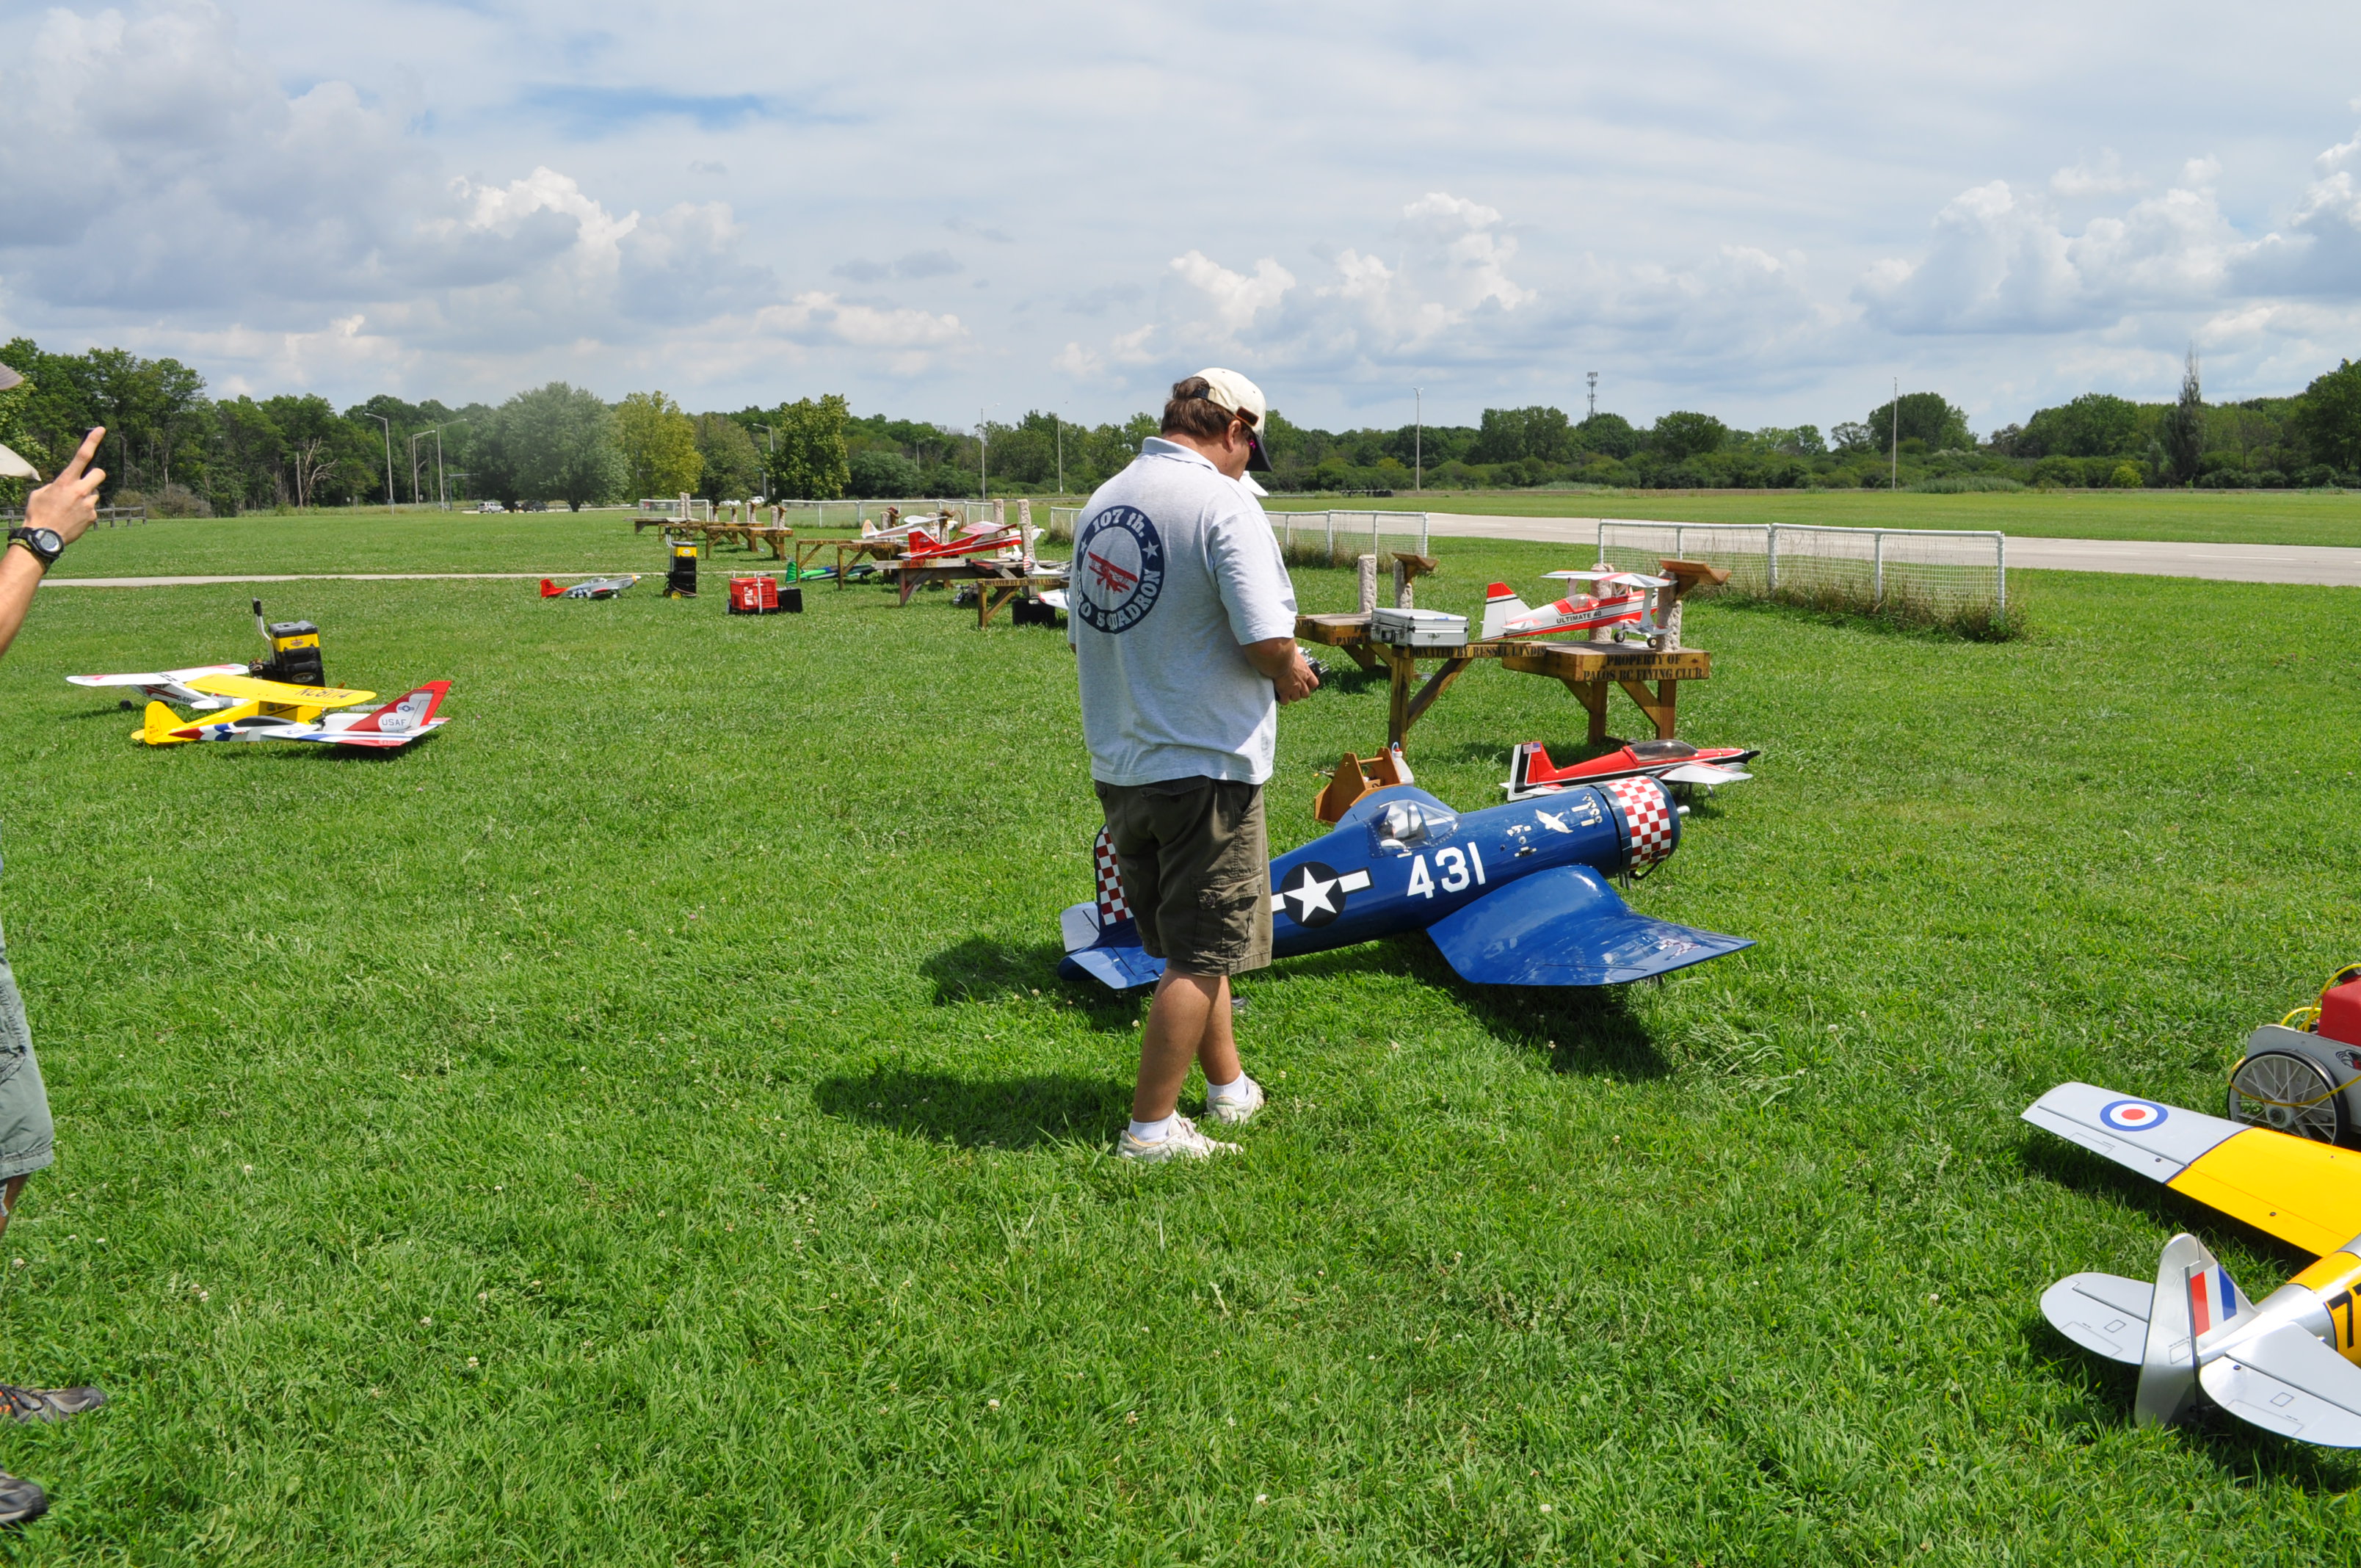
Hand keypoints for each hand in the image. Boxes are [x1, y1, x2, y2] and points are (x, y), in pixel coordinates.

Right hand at [25, 428, 105, 545]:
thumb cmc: (39, 512)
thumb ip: (58, 485)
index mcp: (66, 481)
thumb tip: (67, 485)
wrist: (43, 535)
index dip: (92, 441)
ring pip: (94, 493)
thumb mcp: (42, 492)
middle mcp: (80, 490)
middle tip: (85, 482)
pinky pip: (92, 509)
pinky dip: (85, 511)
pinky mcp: (93, 516)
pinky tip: (73, 518)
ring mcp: (89, 504)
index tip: (101, 429)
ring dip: (86, 497)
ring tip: (71, 507)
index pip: (82, 456)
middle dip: (94, 475)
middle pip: (100, 474)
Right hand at [1270, 647, 1319, 703]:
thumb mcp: (1294, 650)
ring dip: (1291, 696)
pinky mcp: (1285, 692)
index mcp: (1306, 672)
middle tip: (1294, 689)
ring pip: (1296, 698)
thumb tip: (1293, 645)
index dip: (1310, 685)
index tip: (1305, 683)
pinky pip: (1285, 701)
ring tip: (1285, 692)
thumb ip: (1295, 650)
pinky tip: (1279, 695)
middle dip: (1300, 692)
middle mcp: (1302, 681)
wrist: (1279, 658)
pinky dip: (1282, 699)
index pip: (1314, 683)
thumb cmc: (1286, 653)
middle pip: (1306, 694)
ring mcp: (1294, 688)